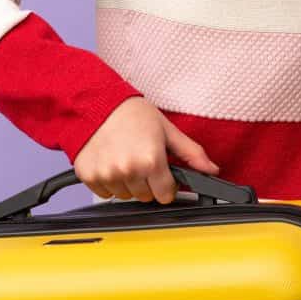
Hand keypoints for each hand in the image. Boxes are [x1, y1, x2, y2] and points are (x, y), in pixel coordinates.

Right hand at [72, 96, 220, 203]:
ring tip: (125, 157)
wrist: (96, 103)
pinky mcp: (89, 176)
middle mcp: (128, 170)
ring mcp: (107, 175)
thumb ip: (191, 153)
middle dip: (147, 182)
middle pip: (145, 197)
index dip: (167, 184)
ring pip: (125, 195)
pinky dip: (108, 182)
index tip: (162, 173)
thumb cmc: (131, 113)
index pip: (165, 195)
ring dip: (127, 183)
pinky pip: (104, 193)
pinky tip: (110, 161)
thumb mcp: (166, 129)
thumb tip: (211, 169)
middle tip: (141, 158)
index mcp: (151, 160)